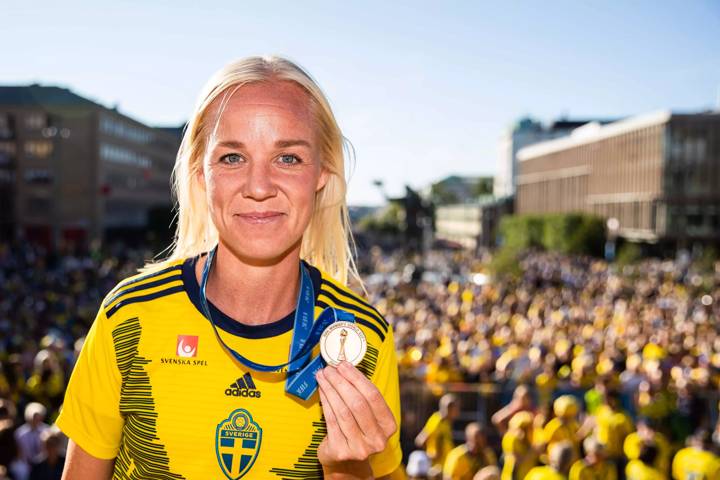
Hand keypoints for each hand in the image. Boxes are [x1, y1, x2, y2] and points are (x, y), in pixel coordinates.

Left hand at [315, 361, 396, 477]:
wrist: (347, 462)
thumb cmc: (358, 430)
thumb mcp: (368, 415)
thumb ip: (362, 395)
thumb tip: (344, 367)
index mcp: (388, 426)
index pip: (374, 396)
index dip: (357, 378)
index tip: (344, 365)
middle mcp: (377, 438)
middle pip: (358, 403)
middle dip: (341, 382)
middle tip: (330, 369)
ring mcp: (360, 447)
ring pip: (343, 411)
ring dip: (331, 389)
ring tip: (323, 376)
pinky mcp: (341, 450)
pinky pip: (331, 420)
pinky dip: (325, 402)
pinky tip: (322, 390)